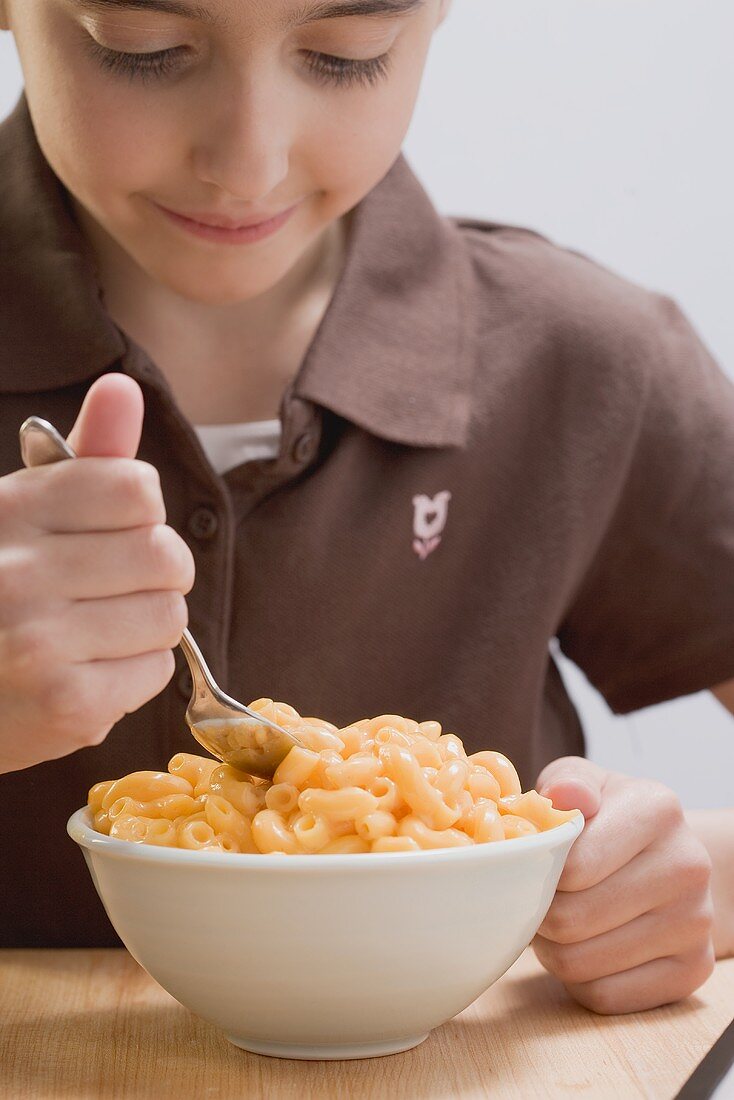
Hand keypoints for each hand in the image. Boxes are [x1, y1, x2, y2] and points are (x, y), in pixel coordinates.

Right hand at [0, 374, 194, 773]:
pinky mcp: (65, 705)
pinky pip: (158, 670)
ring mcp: (38, 644)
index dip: (141, 513)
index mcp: (9, 510)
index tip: (115, 531)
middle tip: (116, 587)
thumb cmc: (1, 591)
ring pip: (170, 615)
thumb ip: (85, 457)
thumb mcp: (26, 512)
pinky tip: (91, 671)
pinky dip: (136, 673)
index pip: (137, 490)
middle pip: (165, 556)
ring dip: (148, 625)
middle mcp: (18, 573)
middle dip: (156, 573)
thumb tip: (123, 387)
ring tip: (98, 631)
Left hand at [532, 756, 714, 1013]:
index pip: (573, 866)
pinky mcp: (693, 971)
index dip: (538, 873)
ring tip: (558, 922)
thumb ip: (566, 782)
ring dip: (552, 949)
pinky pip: (603, 996)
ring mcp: (697, 922)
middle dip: (540, 914)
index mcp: (658, 809)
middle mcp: (688, 865)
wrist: (665, 859)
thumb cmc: (607, 819)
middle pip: (571, 920)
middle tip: (538, 900)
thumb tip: (567, 797)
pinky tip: (586, 948)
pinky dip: (578, 980)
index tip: (534, 867)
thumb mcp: (583, 784)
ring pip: (580, 963)